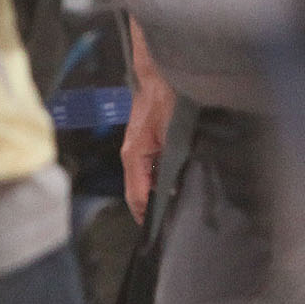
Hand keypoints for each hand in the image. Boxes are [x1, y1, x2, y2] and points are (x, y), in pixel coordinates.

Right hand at [123, 56, 176, 224]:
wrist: (158, 74)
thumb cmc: (164, 98)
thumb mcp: (172, 134)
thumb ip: (171, 162)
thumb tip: (173, 188)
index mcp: (134, 155)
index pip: (137, 196)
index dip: (148, 215)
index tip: (160, 229)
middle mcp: (131, 155)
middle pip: (137, 193)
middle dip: (151, 209)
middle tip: (170, 223)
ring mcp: (135, 149)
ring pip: (142, 182)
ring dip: (156, 194)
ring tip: (174, 207)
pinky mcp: (143, 143)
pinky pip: (147, 169)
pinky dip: (157, 180)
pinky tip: (174, 183)